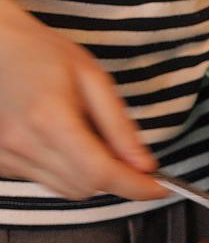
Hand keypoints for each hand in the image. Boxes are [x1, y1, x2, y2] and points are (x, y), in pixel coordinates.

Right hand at [0, 0, 166, 199]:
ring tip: (90, 139)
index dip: (135, 186)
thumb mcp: (93, 79)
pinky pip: (45, 181)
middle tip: (128, 156)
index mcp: (50, 119)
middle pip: (86, 187)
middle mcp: (23, 143)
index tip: (160, 188)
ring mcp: (6, 155)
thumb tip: (145, 164)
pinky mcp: (0, 161)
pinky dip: (66, 171)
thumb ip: (120, 126)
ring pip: (66, 189)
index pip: (101, 173)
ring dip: (90, 176)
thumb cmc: (43, 53)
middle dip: (116, 178)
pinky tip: (64, 142)